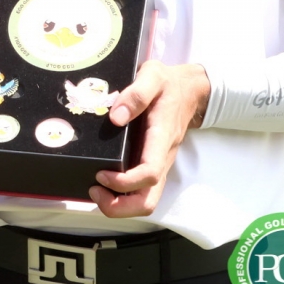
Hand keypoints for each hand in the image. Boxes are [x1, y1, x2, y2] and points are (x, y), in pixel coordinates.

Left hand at [89, 60, 209, 217]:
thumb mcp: (153, 76)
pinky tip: (103, 184)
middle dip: (119, 207)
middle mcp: (161, 157)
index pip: (149, 173)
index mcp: (161, 138)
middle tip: (94, 191)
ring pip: (145, 201)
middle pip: (148, 201)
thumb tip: (116, 117)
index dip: (124, 182)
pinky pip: (141, 191)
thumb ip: (136, 94)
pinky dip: (122, 196)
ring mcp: (158, 164)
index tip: (101, 173)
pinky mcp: (152, 163)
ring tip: (95, 190)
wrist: (189, 90)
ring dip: (119, 206)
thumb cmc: (169, 84)